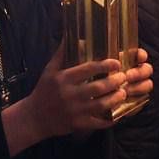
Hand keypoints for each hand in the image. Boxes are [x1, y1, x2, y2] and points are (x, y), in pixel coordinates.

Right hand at [20, 45, 153, 141]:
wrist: (34, 117)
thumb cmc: (44, 90)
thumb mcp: (49, 70)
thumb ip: (61, 53)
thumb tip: (70, 34)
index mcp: (63, 79)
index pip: (89, 69)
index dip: (105, 65)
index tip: (116, 63)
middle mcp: (69, 94)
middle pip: (98, 87)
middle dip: (114, 82)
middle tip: (123, 77)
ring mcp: (74, 111)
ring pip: (101, 105)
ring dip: (115, 99)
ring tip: (123, 93)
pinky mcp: (78, 125)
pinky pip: (97, 123)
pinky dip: (109, 120)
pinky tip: (118, 114)